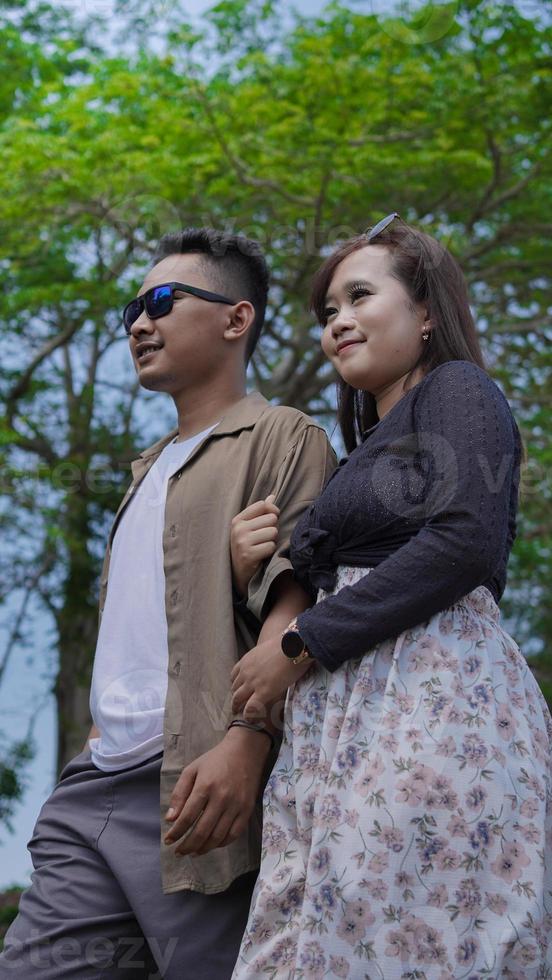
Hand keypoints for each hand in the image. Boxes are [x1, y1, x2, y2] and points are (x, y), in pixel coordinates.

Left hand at [163, 728, 269, 855]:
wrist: (245, 751)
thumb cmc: (215, 760)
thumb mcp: (192, 769)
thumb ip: (180, 793)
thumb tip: (170, 819)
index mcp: (205, 786)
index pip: (187, 817)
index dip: (176, 832)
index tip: (168, 840)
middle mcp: (221, 798)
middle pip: (202, 831)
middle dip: (187, 846)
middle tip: (179, 852)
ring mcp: (236, 806)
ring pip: (218, 837)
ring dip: (203, 849)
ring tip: (193, 852)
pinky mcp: (247, 810)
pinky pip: (234, 834)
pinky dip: (222, 844)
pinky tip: (212, 845)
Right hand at [230, 495, 279, 597]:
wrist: (238, 574)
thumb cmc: (246, 548)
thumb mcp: (249, 528)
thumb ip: (260, 512)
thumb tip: (273, 496)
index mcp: (237, 520)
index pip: (262, 505)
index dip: (272, 512)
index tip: (270, 521)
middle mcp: (238, 529)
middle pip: (271, 519)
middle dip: (272, 529)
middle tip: (263, 539)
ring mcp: (242, 542)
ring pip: (273, 532)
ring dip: (272, 541)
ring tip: (262, 547)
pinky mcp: (248, 554)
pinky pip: (271, 546)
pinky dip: (270, 552)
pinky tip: (261, 556)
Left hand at [230, 635, 312, 720]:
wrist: (294, 646)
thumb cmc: (288, 644)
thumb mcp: (270, 649)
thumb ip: (266, 658)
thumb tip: (274, 660)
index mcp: (247, 660)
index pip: (234, 675)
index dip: (236, 684)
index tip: (239, 690)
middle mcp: (246, 672)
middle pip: (234, 688)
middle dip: (235, 697)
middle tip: (236, 706)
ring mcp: (253, 682)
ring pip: (238, 698)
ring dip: (237, 707)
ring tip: (239, 714)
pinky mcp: (263, 692)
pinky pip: (250, 708)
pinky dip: (248, 715)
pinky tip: (250, 720)